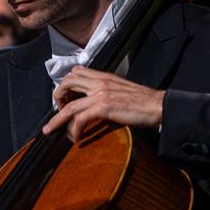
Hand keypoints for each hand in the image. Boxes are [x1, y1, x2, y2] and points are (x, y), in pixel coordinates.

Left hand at [42, 66, 165, 141]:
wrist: (158, 105)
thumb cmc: (144, 101)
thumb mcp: (122, 89)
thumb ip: (107, 91)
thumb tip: (96, 104)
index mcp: (104, 76)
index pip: (77, 71)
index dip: (66, 84)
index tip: (65, 98)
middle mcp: (100, 82)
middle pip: (67, 83)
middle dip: (57, 98)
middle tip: (58, 112)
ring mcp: (100, 94)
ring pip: (68, 105)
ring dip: (56, 119)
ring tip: (51, 129)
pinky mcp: (103, 107)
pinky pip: (79, 119)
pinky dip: (73, 130)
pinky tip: (75, 137)